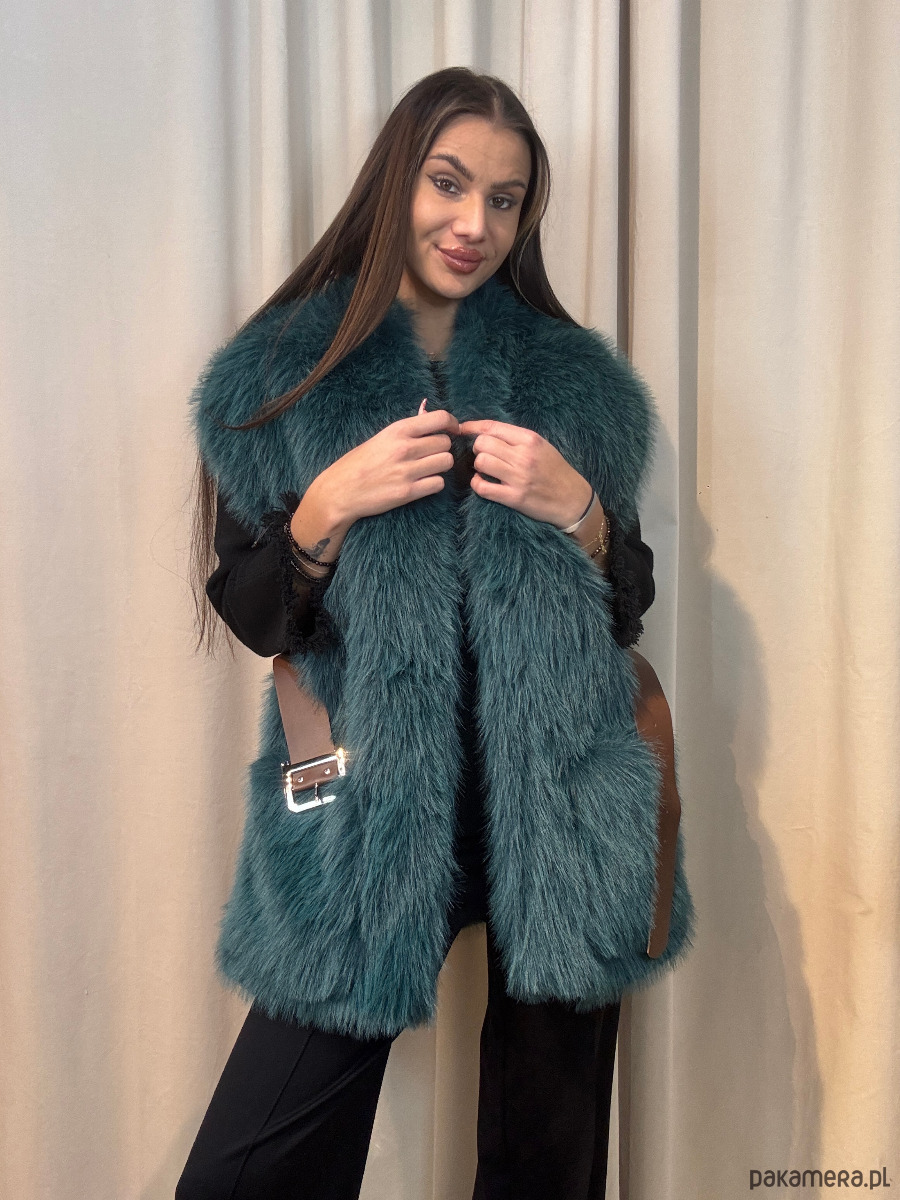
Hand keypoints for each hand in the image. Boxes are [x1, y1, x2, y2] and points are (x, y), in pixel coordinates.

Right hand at [319, 406, 459, 523]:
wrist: (340, 491)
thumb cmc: (359, 463)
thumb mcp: (382, 438)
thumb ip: (407, 430)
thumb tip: (428, 414)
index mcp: (398, 430)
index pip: (440, 418)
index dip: (452, 424)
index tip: (453, 430)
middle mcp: (404, 448)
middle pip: (445, 443)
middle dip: (442, 448)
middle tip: (431, 455)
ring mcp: (407, 471)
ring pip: (446, 462)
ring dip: (440, 466)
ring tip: (427, 469)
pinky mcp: (408, 492)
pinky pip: (438, 484)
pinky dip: (434, 484)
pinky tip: (423, 483)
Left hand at [456, 418, 594, 527]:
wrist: (572, 499)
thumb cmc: (555, 471)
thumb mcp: (541, 446)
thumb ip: (516, 438)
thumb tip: (485, 432)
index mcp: (530, 439)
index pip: (492, 427)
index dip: (473, 427)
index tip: (462, 429)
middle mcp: (524, 456)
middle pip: (482, 444)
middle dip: (478, 449)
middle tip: (486, 457)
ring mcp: (518, 477)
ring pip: (481, 462)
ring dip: (479, 467)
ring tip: (488, 471)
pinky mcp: (514, 497)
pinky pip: (483, 487)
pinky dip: (477, 484)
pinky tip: (483, 484)